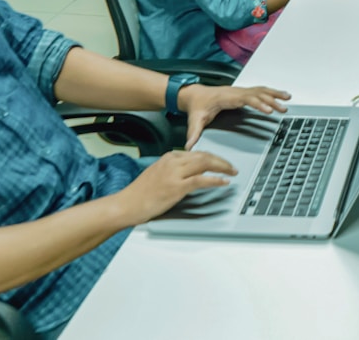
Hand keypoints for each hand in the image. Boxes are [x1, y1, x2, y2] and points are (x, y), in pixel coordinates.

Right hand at [115, 149, 239, 222]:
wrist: (126, 204)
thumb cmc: (140, 194)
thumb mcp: (158, 174)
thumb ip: (174, 170)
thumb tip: (190, 172)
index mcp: (169, 157)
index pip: (197, 153)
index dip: (213, 157)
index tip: (222, 162)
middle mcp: (173, 161)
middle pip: (204, 155)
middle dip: (221, 160)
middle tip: (232, 167)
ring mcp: (174, 173)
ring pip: (205, 163)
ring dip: (222, 167)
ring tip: (232, 172)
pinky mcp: (176, 187)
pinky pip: (201, 180)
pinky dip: (215, 180)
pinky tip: (223, 182)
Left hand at [179, 84, 291, 148]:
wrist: (194, 95)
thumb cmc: (197, 106)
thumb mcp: (194, 119)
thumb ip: (194, 133)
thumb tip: (190, 146)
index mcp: (227, 97)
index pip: (246, 99)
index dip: (258, 103)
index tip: (268, 110)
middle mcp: (236, 92)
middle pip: (257, 94)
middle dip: (271, 101)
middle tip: (283, 109)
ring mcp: (240, 91)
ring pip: (261, 90)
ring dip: (274, 94)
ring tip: (288, 99)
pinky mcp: (242, 93)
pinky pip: (260, 91)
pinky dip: (271, 93)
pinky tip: (281, 96)